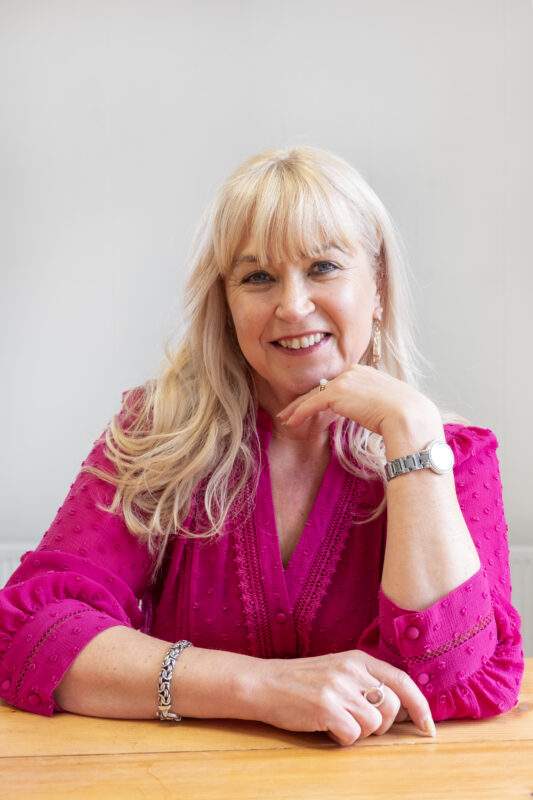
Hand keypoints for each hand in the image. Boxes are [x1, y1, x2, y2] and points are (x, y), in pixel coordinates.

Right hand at [252, 649, 435, 745]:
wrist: (263, 683)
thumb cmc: (301, 682)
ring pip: (373, 725)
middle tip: (357, 722)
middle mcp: (351, 670)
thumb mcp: (338, 670)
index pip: (402, 680)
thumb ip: (366, 682)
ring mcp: (338, 687)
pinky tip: (325, 727)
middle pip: (391, 708)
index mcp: (358, 659)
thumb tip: (402, 710)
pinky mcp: (325, 707)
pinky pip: (352, 735)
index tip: (428, 728)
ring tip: (336, 721)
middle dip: (380, 725)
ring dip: (358, 731)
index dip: (420, 706)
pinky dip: (342, 738)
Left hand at [276, 364, 432, 436]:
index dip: (322, 396)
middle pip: (322, 387)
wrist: (408, 416)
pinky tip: (290, 422)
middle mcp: (353, 371)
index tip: (314, 405)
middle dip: (305, 399)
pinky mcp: (336, 393)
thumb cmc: (406, 416)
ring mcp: (344, 380)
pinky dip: (298, 413)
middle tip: (291, 410)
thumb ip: (375, 404)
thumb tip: (373, 414)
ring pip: (313, 395)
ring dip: (296, 408)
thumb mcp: (390, 405)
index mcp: (366, 372)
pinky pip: (311, 404)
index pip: (337, 384)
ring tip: (285, 417)